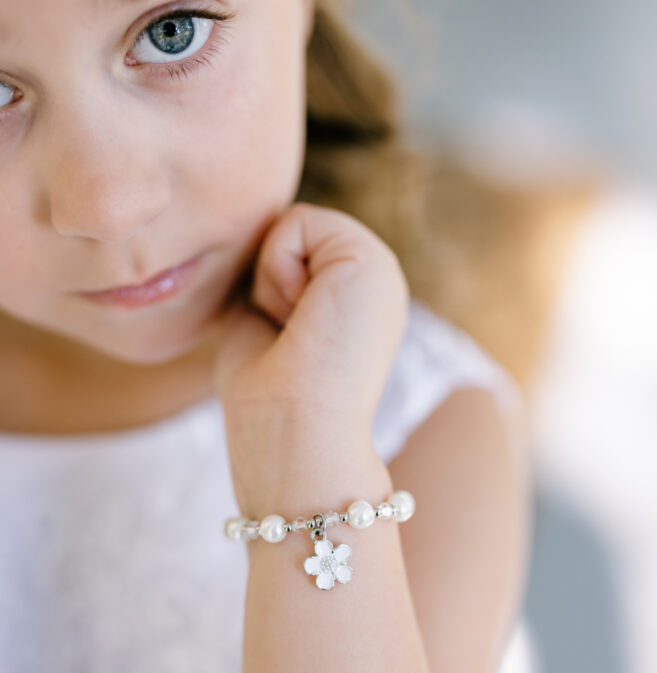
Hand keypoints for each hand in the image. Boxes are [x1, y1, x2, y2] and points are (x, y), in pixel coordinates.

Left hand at [208, 201, 409, 447]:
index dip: (263, 297)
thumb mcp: (263, 330)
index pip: (286, 258)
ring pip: (291, 228)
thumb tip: (246, 254)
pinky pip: (295, 221)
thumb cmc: (270, 403)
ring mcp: (380, 268)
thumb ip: (266, 288)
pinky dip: (278, 270)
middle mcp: (376, 284)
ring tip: (299, 332)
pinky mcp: (370, 255)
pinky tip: (303, 318)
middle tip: (291, 340)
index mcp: (356, 305)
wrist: (296, 436)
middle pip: (286, 239)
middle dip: (269, 285)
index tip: (284, 349)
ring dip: (273, 283)